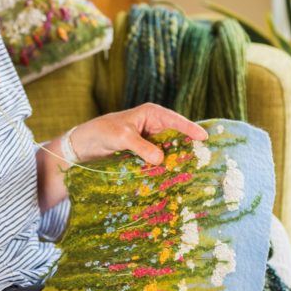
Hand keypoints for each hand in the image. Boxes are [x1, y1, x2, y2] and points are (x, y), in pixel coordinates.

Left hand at [71, 103, 208, 165]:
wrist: (85, 145)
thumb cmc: (103, 132)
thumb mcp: (122, 137)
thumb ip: (142, 147)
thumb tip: (162, 159)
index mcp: (151, 114)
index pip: (175, 120)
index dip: (190, 128)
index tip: (205, 137)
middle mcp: (153, 125)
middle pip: (176, 135)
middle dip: (188, 145)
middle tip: (206, 157)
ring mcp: (150, 140)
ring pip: (169, 149)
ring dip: (177, 159)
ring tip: (194, 170)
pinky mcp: (144, 153)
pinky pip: (159, 159)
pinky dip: (166, 167)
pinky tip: (173, 176)